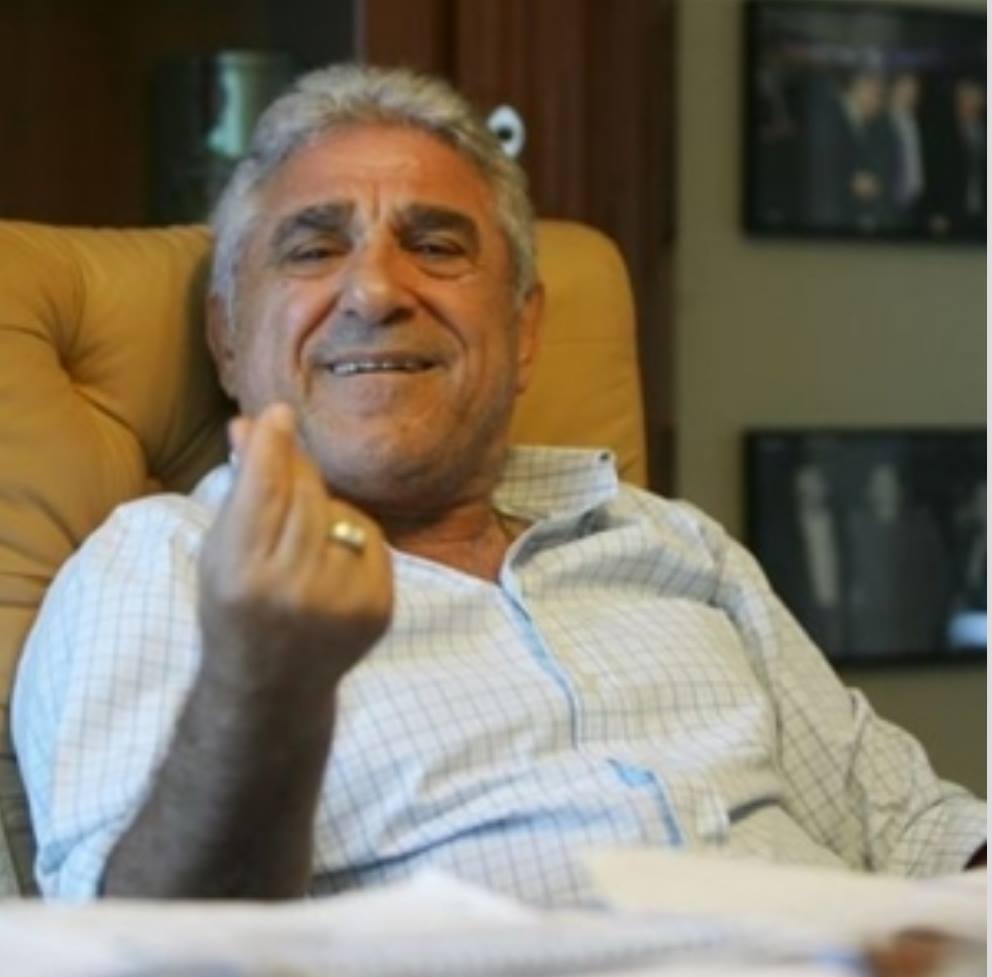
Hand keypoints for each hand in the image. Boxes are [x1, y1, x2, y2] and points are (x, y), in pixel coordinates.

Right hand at [197, 402, 392, 704]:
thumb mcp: (219, 554)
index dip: (271, 445)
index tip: (278, 413)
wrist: (272, 688)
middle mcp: (294, 590)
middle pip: (306, 495)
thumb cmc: (234, 612)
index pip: (262, 490)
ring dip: (323, 506)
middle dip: (296, 466)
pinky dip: (352, 536)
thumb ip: (238, 492)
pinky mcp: (377, 609)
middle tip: (286, 450)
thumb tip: (251, 423)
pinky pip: (371, 540)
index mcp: (242, 575)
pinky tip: (329, 554)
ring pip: (341, 513)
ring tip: (300, 532)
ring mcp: (341, 603)